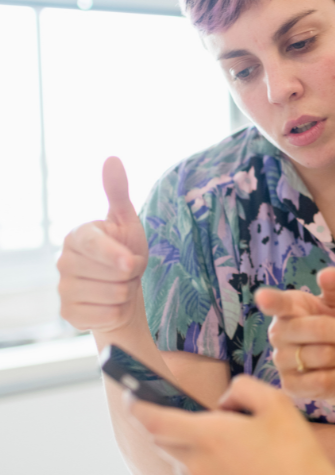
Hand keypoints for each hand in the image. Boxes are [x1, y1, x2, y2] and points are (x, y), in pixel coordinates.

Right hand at [58, 157, 148, 333]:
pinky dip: (118, 311)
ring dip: (127, 292)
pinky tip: (112, 304)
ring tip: (120, 284)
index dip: (115, 255)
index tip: (131, 261)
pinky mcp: (69, 314)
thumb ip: (118, 192)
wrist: (123, 289)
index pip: (94, 245)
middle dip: (131, 273)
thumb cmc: (125, 251)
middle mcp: (64, 262)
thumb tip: (112, 159)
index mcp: (78, 236)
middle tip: (127, 269)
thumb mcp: (127, 222)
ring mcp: (64, 289)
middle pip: (112, 274)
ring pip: (113, 295)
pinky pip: (107, 315)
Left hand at [127, 375, 334, 474]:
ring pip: (182, 462)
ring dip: (192, 448)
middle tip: (195, 415)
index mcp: (208, 436)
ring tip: (232, 443)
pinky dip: (207, 469)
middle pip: (164, 441)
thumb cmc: (294, 451)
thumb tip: (224, 402)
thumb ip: (241, 387)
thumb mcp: (275, 401)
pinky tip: (239, 465)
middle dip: (167, 424)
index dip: (139, 406)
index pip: (154, 420)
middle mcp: (196, 466)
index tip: (132, 395)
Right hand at [255, 268, 334, 404]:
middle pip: (318, 329)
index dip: (270, 300)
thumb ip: (334, 286)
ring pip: (324, 355)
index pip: (278, 303)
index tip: (262, 296)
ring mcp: (281, 360)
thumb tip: (328, 273)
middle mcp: (278, 333)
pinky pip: (322, 380)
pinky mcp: (290, 385)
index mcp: (288, 309)